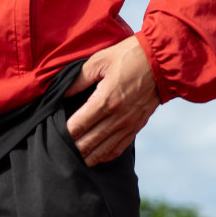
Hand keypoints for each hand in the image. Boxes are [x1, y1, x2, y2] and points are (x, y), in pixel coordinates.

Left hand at [63, 35, 160, 165]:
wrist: (160, 62)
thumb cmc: (128, 56)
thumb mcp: (99, 61)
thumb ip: (78, 80)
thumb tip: (60, 94)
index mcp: (106, 100)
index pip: (79, 125)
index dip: (65, 132)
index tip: (54, 134)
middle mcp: (118, 117)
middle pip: (90, 142)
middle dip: (74, 148)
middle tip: (59, 150)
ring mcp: (129, 124)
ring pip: (105, 150)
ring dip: (88, 157)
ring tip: (74, 160)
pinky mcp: (137, 126)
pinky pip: (120, 148)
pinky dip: (106, 156)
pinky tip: (96, 158)